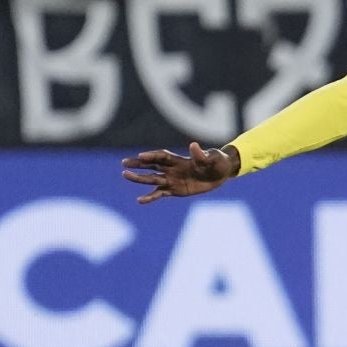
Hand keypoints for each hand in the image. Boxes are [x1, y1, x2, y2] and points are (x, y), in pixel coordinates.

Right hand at [122, 142, 240, 202]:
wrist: (221, 174)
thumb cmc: (217, 161)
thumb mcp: (212, 158)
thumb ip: (201, 155)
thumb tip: (193, 146)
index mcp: (180, 160)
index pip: (163, 157)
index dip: (152, 156)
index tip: (141, 156)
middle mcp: (173, 169)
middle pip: (152, 166)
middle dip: (139, 164)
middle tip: (124, 163)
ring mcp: (173, 180)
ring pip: (153, 179)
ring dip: (139, 178)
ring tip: (125, 175)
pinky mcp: (176, 190)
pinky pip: (160, 193)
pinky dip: (150, 197)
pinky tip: (140, 200)